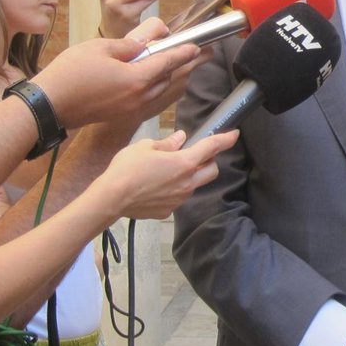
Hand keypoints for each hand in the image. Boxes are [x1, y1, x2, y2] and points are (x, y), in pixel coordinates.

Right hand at [32, 18, 200, 128]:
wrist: (50, 106)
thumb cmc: (70, 75)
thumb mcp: (100, 47)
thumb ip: (128, 44)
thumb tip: (145, 43)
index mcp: (137, 78)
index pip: (168, 62)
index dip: (184, 52)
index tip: (197, 46)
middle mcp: (140, 97)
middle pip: (171, 78)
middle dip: (187, 65)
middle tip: (202, 54)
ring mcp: (133, 108)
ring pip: (164, 91)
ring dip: (177, 78)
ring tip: (188, 67)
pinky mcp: (125, 114)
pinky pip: (154, 102)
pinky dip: (164, 91)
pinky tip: (165, 85)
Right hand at [92, 129, 238, 219]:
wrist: (111, 199)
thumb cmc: (127, 168)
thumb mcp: (145, 146)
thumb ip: (167, 143)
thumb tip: (181, 138)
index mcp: (184, 162)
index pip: (212, 147)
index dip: (226, 139)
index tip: (234, 134)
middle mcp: (187, 182)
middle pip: (212, 171)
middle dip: (209, 161)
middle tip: (195, 154)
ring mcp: (179, 199)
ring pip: (195, 185)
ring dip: (191, 176)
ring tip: (169, 171)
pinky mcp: (168, 211)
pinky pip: (178, 198)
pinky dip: (174, 190)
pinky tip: (157, 187)